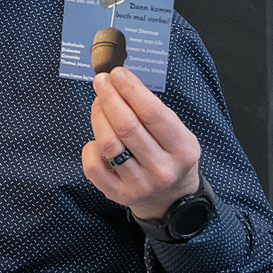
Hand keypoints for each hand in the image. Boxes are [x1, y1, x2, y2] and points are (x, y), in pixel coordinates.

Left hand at [82, 67, 201, 219]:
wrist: (170, 198)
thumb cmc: (170, 155)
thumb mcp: (177, 133)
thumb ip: (154, 111)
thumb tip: (122, 82)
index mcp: (182, 149)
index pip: (152, 113)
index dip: (131, 89)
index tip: (117, 73)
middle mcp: (162, 169)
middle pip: (126, 125)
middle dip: (109, 97)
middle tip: (101, 81)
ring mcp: (139, 184)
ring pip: (108, 143)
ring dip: (98, 115)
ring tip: (98, 102)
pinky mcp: (118, 194)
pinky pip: (93, 166)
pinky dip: (90, 146)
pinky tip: (97, 137)